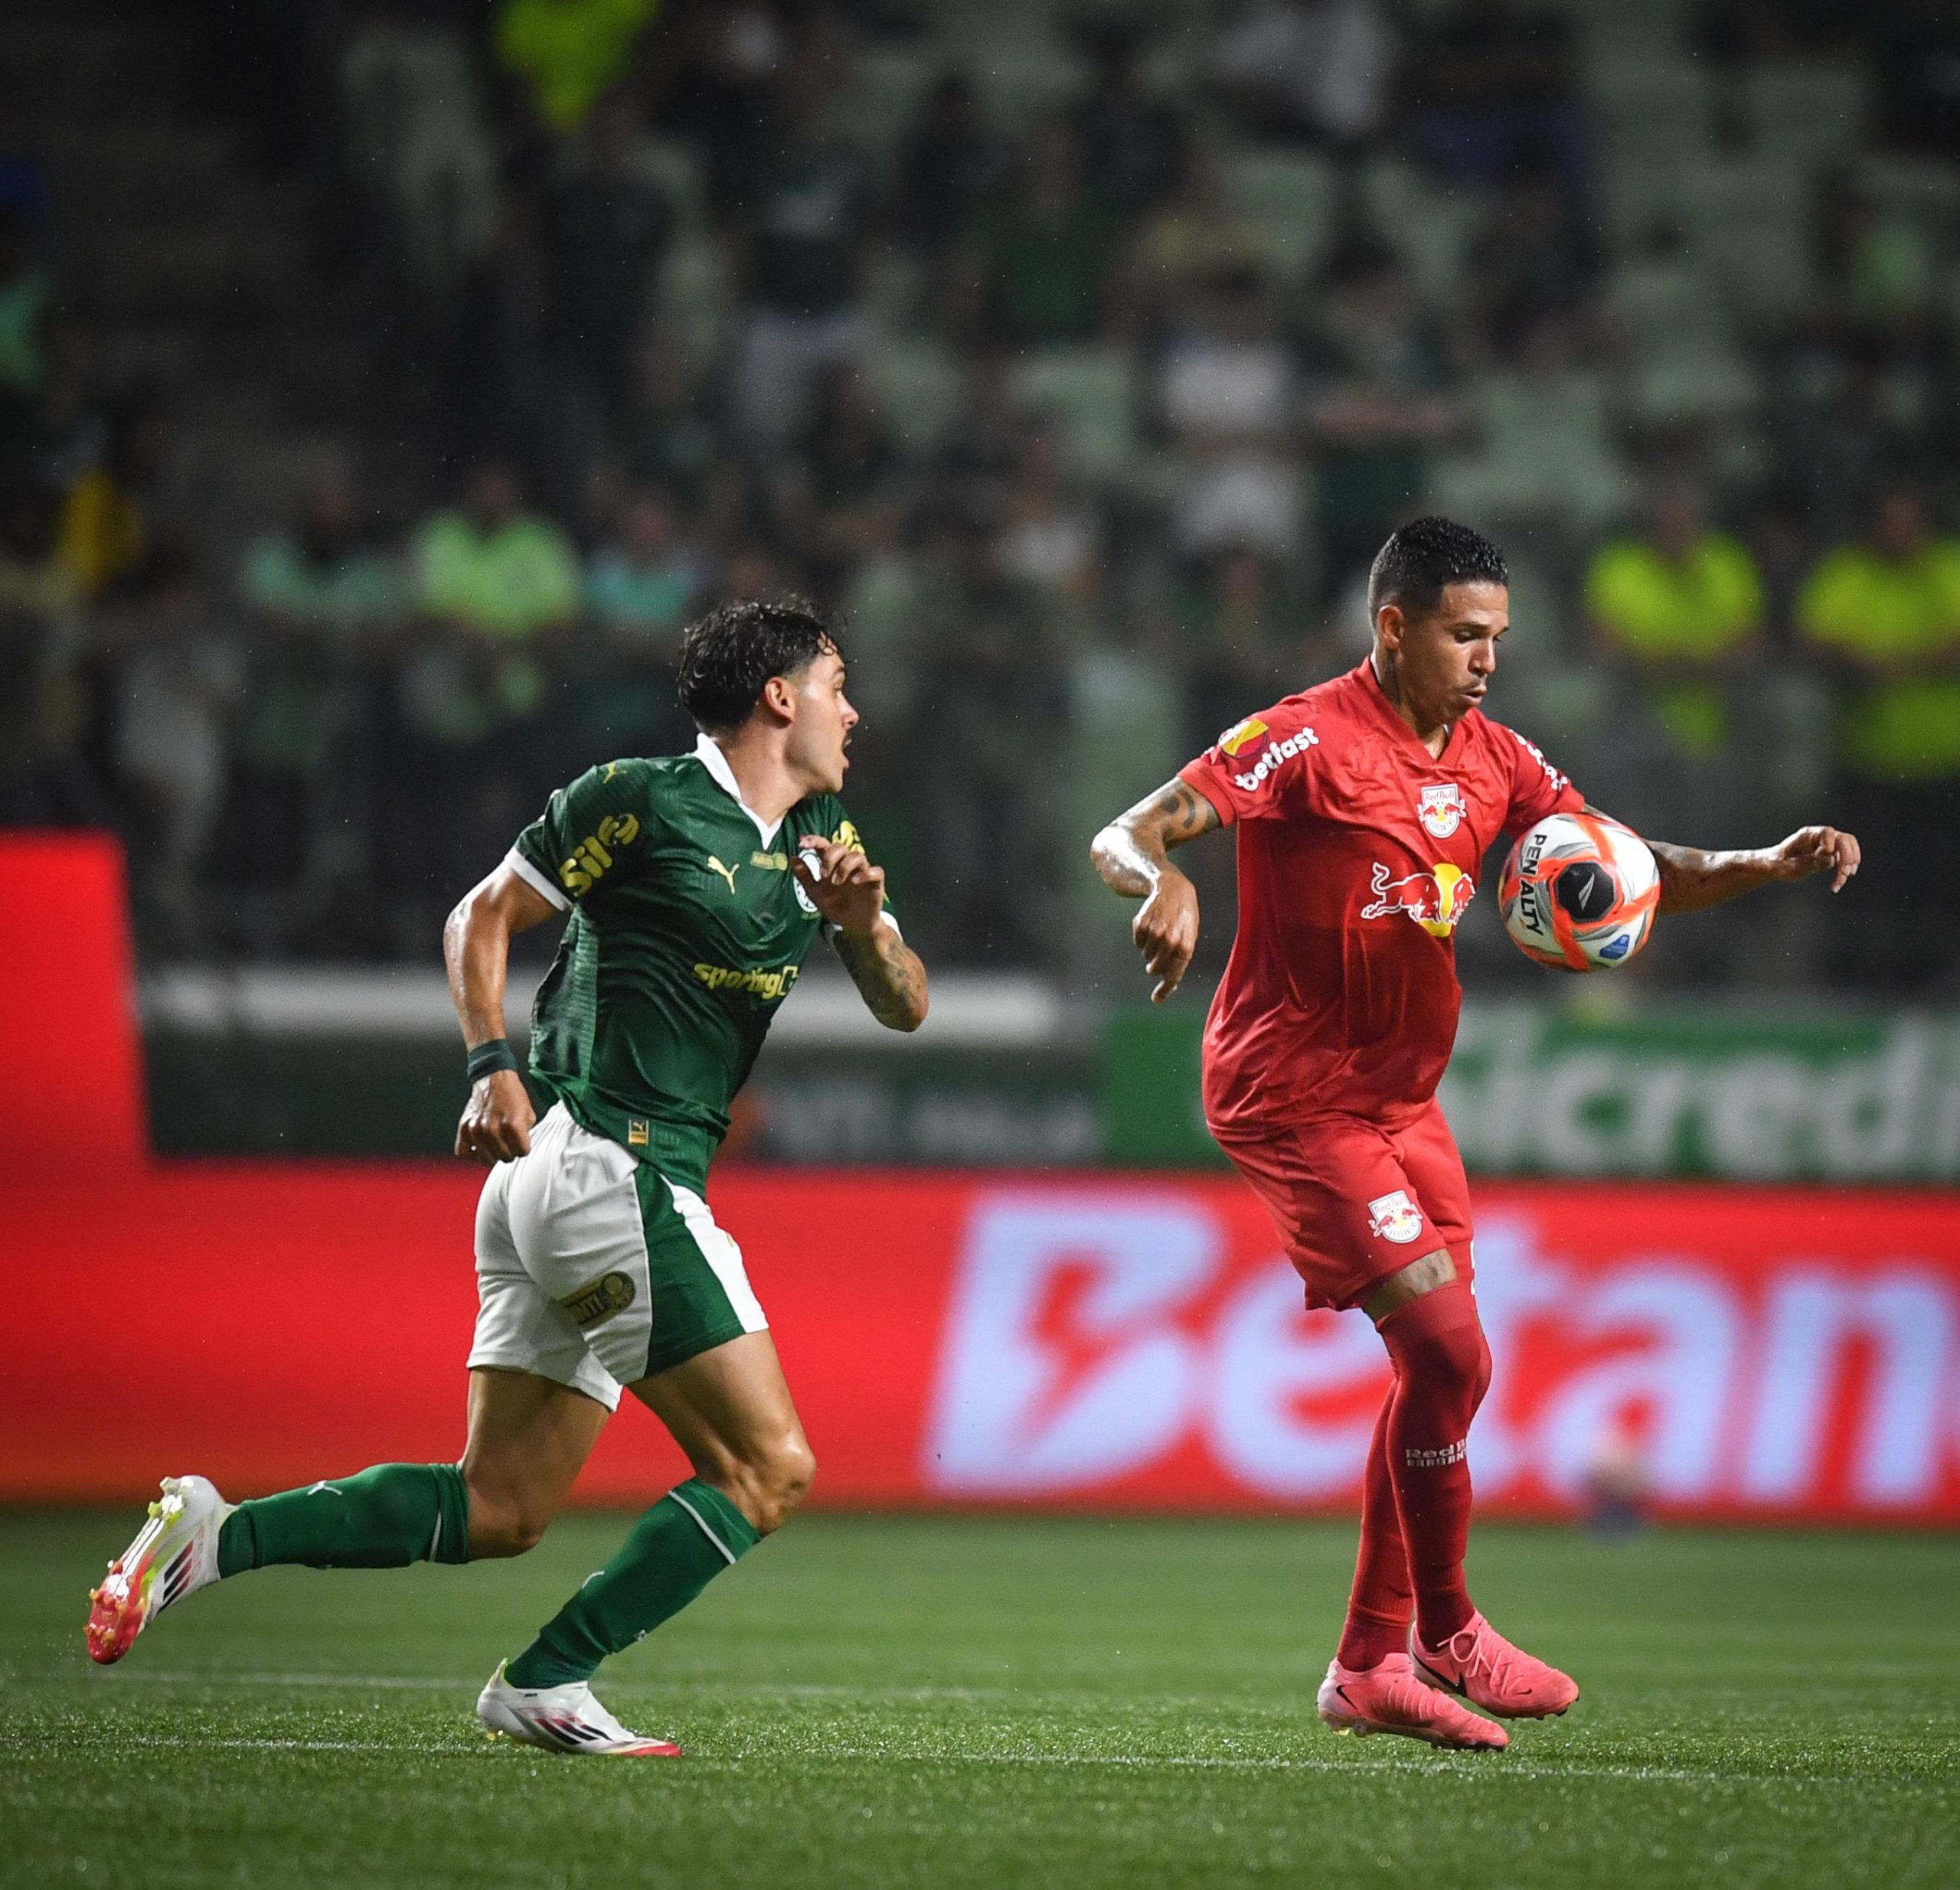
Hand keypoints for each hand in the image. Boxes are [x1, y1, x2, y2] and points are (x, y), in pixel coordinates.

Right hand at [455, 1068, 534, 1165]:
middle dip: (510, 1151)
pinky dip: (471, 1153)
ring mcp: (476, 1130)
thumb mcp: (529, 1114)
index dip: (524, 1147)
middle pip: (505, 1158)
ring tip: (496, 1145)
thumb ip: (526, 1135)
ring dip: (493, 1154)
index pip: (522, 1152)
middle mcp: (493, 1129)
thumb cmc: (512, 1095)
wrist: (494, 1079)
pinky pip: (463, 1153)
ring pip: (486, 1159)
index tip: (521, 1142)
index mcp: (512, 1125)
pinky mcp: (463, 1129)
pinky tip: (479, 1147)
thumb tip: (520, 1149)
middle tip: (509, 1142)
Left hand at [792, 837, 887, 935]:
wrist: (852, 925)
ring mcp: (862, 872)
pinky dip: (865, 874)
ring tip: (836, 882)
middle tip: (823, 874)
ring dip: (844, 866)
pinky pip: (876, 871)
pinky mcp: (875, 883)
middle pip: (840, 847)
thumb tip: (793, 858)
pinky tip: (855, 881)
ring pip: (858, 855)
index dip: (814, 840)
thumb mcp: (815, 894)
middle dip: (830, 857)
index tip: (802, 844)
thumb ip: (805, 877)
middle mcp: (847, 864)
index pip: (824, 845)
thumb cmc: (835, 907)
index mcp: (832, 864)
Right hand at [1134, 868, 1199, 1001]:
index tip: (1155, 1000)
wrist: (1172, 888)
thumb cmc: (1183, 915)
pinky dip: (1142, 938)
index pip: (1173, 974)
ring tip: (1160, 930)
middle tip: (1157, 958)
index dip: (1164, 989)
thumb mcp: (1189, 936)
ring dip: (1151, 948)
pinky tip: (1151, 923)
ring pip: (1146, 955)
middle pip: (1155, 968)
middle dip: (1155, 967)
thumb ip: (1180, 958)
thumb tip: (1168, 981)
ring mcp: (1154, 933)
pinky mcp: (1141, 926)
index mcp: (1185, 946)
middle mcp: (1170, 942)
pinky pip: (1137, 943)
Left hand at [1768, 825, 1860, 893]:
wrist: (1777, 865)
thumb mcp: (1792, 866)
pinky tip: (1837, 884)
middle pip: (1844, 839)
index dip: (1830, 843)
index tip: (1828, 855)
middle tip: (1845, 873)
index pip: (1827, 832)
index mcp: (1807, 835)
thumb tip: (1831, 859)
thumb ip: (1811, 862)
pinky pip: (1844, 859)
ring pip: (1849, 848)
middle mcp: (1820, 837)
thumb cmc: (1780, 864)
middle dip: (1847, 856)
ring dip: (1850, 864)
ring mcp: (1827, 844)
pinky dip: (1844, 872)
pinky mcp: (1831, 854)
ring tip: (1844, 878)